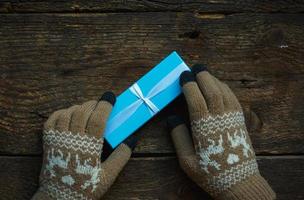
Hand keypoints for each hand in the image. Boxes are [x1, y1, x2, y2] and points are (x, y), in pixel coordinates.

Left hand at [32, 92, 136, 199]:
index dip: (105, 105)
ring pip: (68, 113)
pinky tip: (68, 114)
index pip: (98, 118)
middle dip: (93, 103)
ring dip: (78, 107)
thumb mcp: (108, 175)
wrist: (59, 198)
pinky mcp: (48, 141)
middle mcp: (72, 139)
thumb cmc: (85, 187)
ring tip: (87, 109)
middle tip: (100, 103)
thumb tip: (132, 139)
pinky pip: (51, 120)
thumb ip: (121, 156)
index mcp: (89, 146)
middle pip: (82, 111)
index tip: (111, 97)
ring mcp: (58, 139)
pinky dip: (60, 112)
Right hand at [167, 65, 275, 199]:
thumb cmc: (211, 173)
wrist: (239, 183)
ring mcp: (232, 118)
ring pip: (224, 92)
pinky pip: (233, 98)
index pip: (196, 99)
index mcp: (204, 128)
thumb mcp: (187, 161)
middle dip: (203, 76)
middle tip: (195, 67)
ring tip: (205, 74)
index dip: (189, 85)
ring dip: (214, 80)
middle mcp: (219, 119)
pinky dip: (225, 88)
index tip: (183, 76)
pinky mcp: (240, 121)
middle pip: (212, 90)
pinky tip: (220, 86)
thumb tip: (172, 118)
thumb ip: (178, 138)